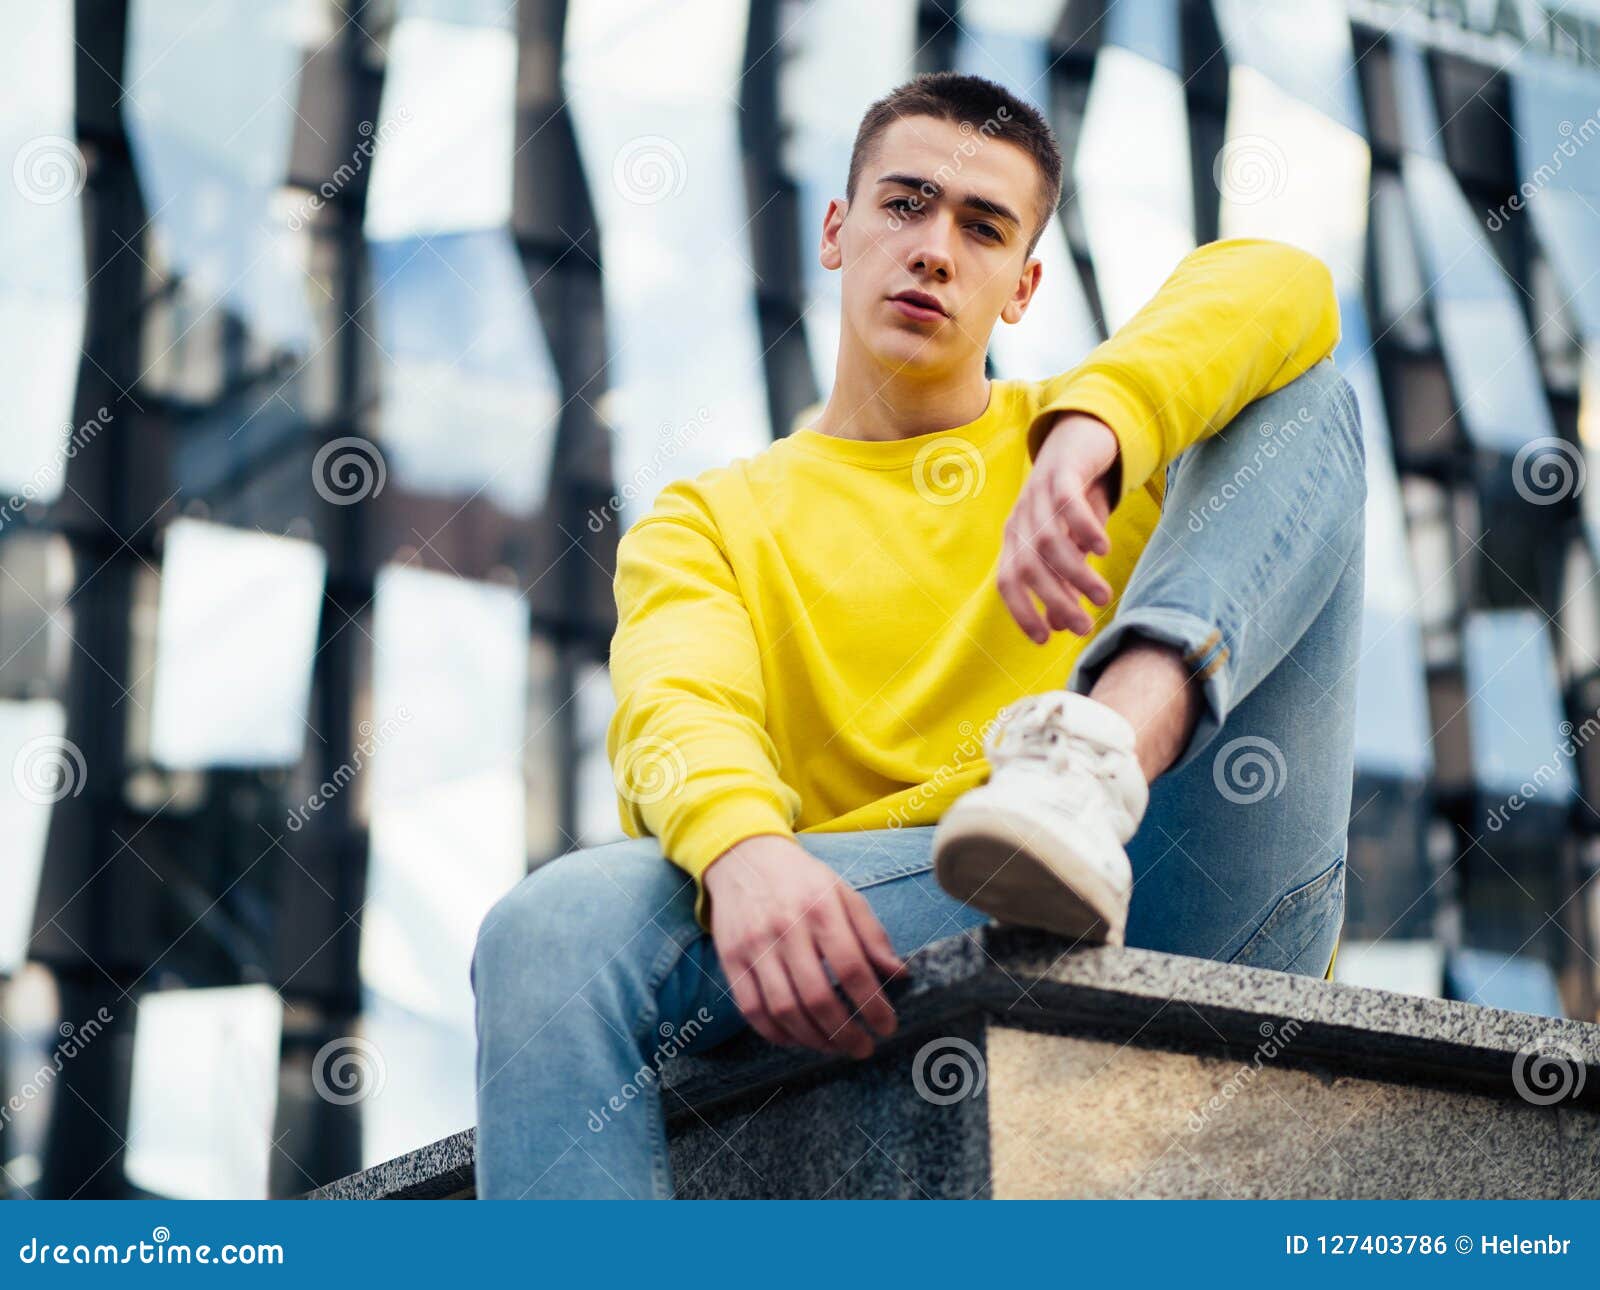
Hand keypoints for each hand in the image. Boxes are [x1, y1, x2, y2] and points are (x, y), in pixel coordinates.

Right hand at [702, 834, 906, 1058]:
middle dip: (846, 1033)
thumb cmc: (802, 880)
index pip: (852, 968)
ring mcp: (754, 947)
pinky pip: (752, 1011)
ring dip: (814, 1039)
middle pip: (817, 996)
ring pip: (784, 1010)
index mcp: (820, 908)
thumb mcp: (844, 893)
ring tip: (836, 1047)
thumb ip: (872, 934)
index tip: (888, 1026)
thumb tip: (900, 975)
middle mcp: (785, 928)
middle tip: (863, 1048)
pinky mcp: (731, 960)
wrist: (743, 857)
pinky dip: (777, 1034)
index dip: (873, 1005)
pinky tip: (799, 1038)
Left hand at [998, 412, 1118, 642]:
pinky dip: (1082, 528)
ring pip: (1049, 541)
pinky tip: (1102, 550)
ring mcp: (1037, 494)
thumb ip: (1062, 581)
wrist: (1081, 438)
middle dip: (1055, 601)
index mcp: (1016, 539)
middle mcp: (1020, 518)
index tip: (1046, 639)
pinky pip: (1067, 503)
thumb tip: (1061, 626)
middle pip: (1028, 567)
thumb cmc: (1074, 502)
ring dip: (1075, 574)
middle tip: (1085, 627)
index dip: (1022, 611)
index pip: (1008, 582)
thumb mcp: (1069, 545)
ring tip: (1103, 597)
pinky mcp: (1060, 471)